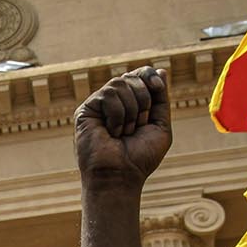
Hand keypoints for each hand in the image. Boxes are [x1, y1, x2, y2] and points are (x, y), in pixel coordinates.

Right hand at [74, 66, 171, 192]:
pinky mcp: (86, 110)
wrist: (120, 176)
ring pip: (119, 84)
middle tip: (137, 127)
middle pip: (132, 76)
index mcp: (131, 102)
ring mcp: (99, 105)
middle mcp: (114, 101)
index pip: (140, 74)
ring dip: (130, 112)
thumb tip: (160, 70)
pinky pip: (107, 95)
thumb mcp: (160, 125)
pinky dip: (117, 115)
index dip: (149, 76)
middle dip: (143, 102)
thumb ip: (161, 99)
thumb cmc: (140, 157)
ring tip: (124, 133)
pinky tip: (111, 132)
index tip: (157, 87)